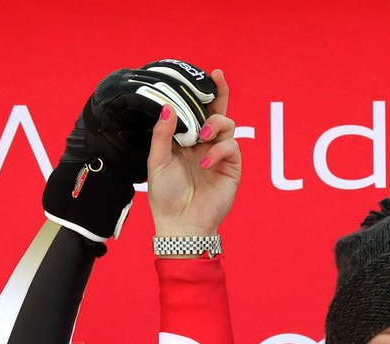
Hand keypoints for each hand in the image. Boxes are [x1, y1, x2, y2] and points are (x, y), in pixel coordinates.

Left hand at [148, 70, 240, 236]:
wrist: (181, 223)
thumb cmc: (166, 196)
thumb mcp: (157, 160)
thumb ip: (163, 134)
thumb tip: (169, 107)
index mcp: (185, 140)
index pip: (196, 112)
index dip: (203, 94)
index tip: (209, 74)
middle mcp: (204, 145)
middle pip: (218, 113)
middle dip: (220, 95)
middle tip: (216, 81)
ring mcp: (219, 156)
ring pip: (227, 126)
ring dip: (214, 125)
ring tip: (200, 137)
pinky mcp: (232, 169)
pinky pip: (232, 148)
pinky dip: (219, 150)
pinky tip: (205, 161)